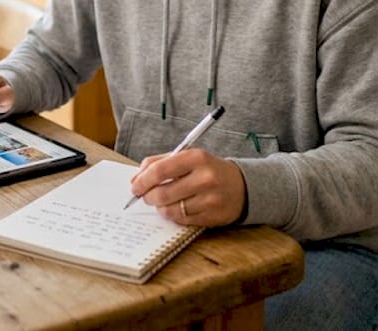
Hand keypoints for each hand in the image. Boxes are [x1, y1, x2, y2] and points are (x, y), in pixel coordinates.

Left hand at [129, 148, 246, 226]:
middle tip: (146, 196)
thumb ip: (160, 163)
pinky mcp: (211, 217)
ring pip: (169, 210)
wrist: (242, 186)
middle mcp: (205, 178)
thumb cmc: (207, 170)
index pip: (160, 170)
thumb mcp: (188, 157)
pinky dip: (173, 215)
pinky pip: (181, 220)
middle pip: (162, 193)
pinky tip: (177, 207)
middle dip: (148, 197)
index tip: (135, 186)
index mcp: (196, 158)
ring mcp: (209, 199)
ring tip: (163, 201)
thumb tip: (136, 179)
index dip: (142, 180)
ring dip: (160, 207)